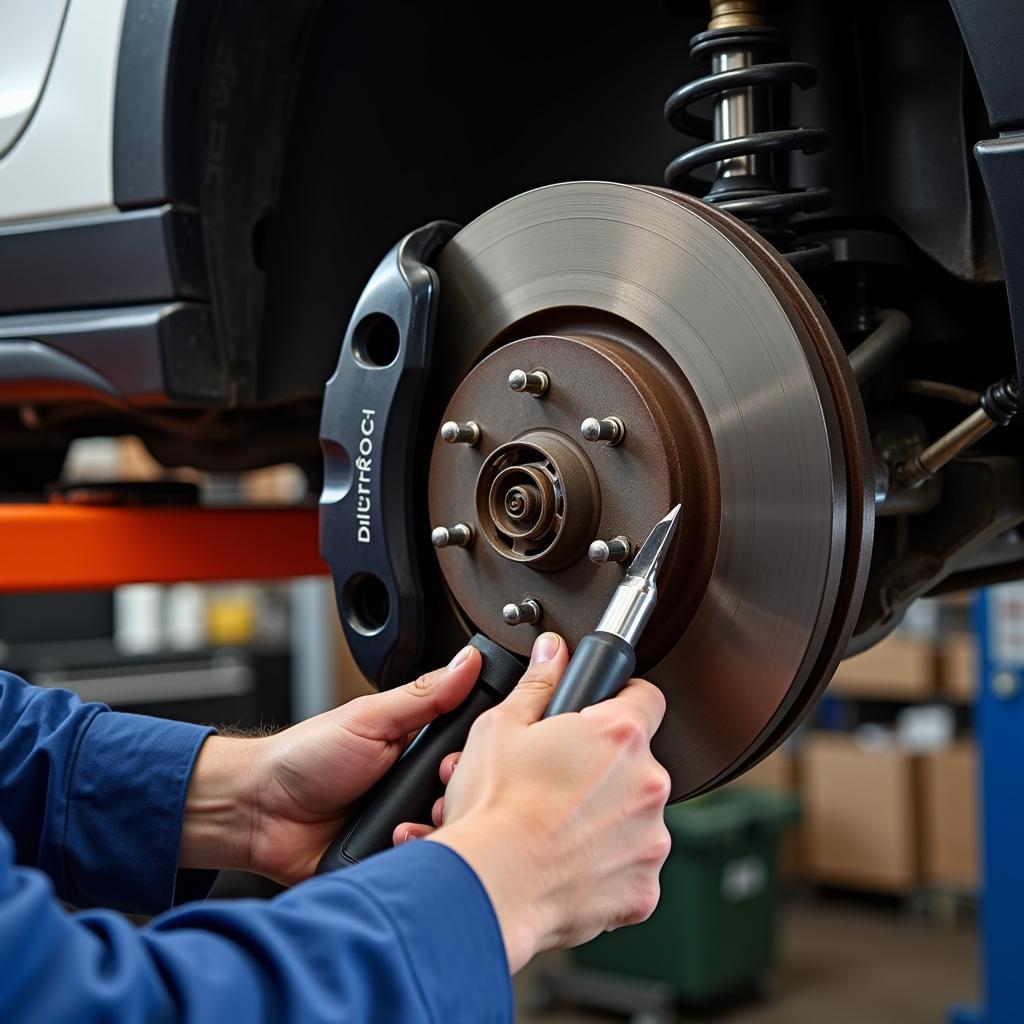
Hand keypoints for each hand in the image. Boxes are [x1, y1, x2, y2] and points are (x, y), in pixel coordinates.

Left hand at [178, 645, 481, 883]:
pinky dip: (412, 858)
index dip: (470, 760)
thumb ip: (424, 694)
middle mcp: (414, 790)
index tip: (457, 761)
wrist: (258, 811)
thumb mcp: (370, 718)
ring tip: (406, 824)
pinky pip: (418, 867)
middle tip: (434, 792)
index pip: (467, 754)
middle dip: (455, 798)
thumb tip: (467, 661)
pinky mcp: (389, 862)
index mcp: (415, 750)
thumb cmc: (304, 758)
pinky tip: (397, 845)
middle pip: (463, 798)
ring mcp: (403, 827)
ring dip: (433, 830)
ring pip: (447, 835)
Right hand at [406, 632, 672, 972]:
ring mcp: (650, 839)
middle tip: (556, 779)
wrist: (490, 887)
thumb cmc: (495, 808)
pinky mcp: (642, 889)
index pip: (646, 697)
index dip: (621, 699)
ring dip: (604, 818)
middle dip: (602, 768)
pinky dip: (604, 867)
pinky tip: (564, 861)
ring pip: (633, 816)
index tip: (600, 711)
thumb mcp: (502, 726)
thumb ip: (539, 683)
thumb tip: (554, 652)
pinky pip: (630, 868)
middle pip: (636, 762)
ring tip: (553, 824)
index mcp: (619, 735)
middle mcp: (647, 784)